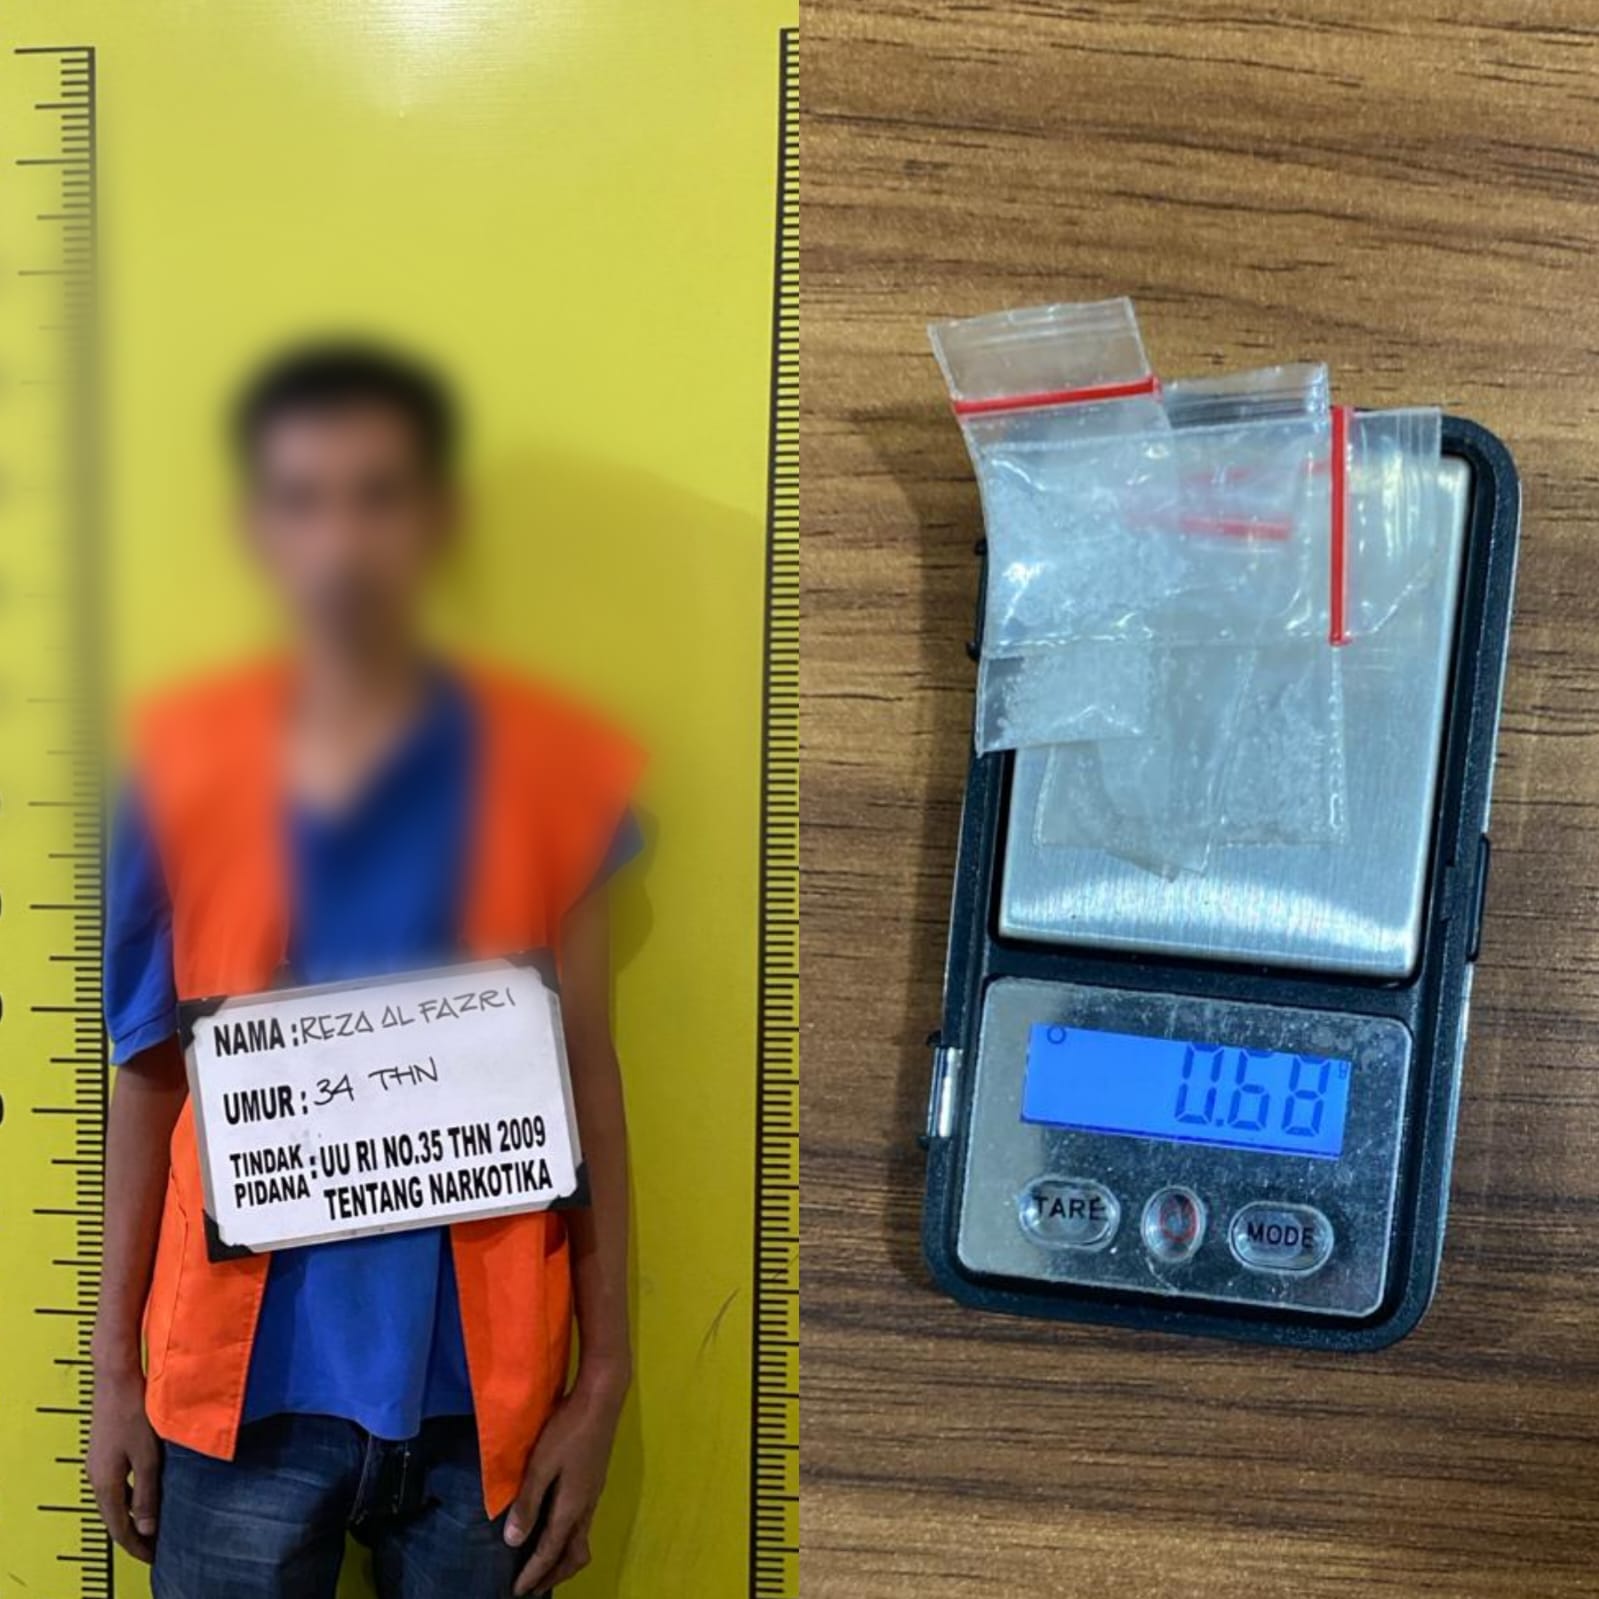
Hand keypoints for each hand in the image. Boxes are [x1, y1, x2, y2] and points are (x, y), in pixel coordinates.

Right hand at [86, 1367, 161, 1562]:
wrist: (117, 1379)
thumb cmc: (135, 1412)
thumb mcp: (148, 1457)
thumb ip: (148, 1494)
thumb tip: (147, 1528)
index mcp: (105, 1484)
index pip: (119, 1528)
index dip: (136, 1546)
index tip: (153, 1557)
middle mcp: (97, 1478)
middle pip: (114, 1517)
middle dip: (134, 1535)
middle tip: (156, 1546)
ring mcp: (99, 1464)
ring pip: (115, 1501)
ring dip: (133, 1515)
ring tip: (154, 1524)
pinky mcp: (105, 1452)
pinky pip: (117, 1485)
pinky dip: (131, 1497)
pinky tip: (147, 1494)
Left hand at [505, 1373, 626, 1593]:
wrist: (602, 1399)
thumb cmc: (568, 1429)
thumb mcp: (541, 1465)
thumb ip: (528, 1503)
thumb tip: (514, 1541)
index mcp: (572, 1506)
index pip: (551, 1551)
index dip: (534, 1574)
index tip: (518, 1592)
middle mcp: (586, 1506)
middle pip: (574, 1555)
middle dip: (554, 1575)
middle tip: (533, 1588)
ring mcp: (593, 1494)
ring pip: (581, 1541)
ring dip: (562, 1560)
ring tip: (543, 1565)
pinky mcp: (594, 1482)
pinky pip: (582, 1525)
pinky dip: (568, 1540)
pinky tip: (555, 1528)